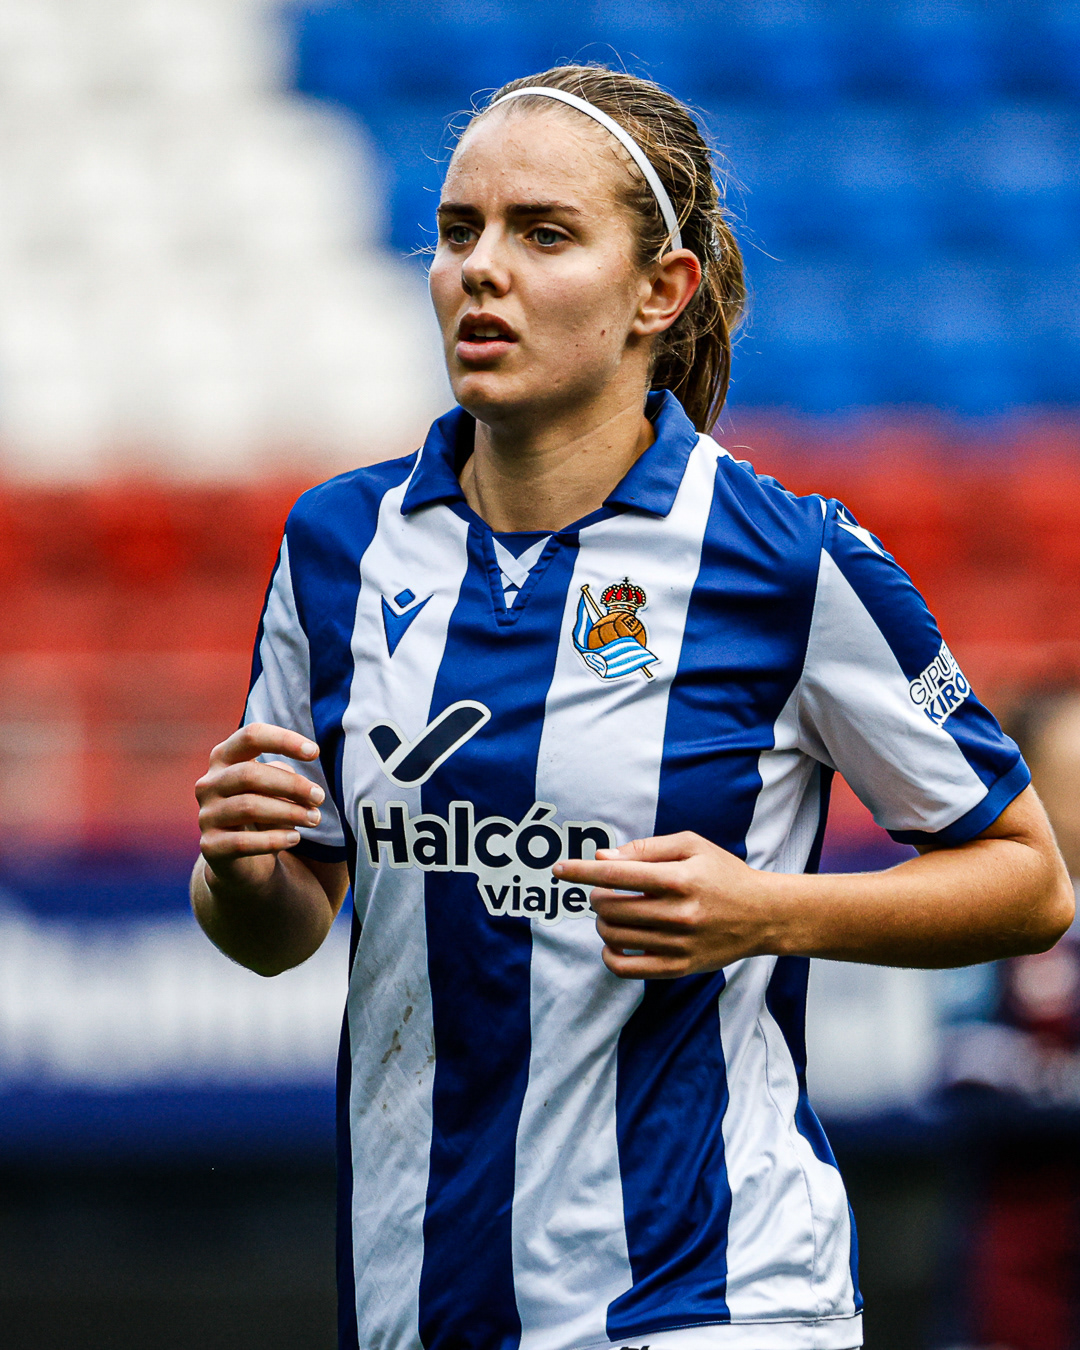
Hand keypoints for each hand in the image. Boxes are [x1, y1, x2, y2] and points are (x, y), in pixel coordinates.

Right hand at [196, 723, 324, 892]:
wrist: (242, 860)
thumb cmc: (264, 811)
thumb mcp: (275, 788)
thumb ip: (284, 776)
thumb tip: (303, 785)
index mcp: (224, 759)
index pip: (250, 736)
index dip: (283, 740)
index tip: (315, 752)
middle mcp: (209, 783)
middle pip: (250, 774)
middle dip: (291, 784)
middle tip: (319, 797)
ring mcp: (206, 815)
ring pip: (248, 807)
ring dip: (289, 812)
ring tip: (314, 819)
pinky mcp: (210, 846)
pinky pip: (243, 842)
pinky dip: (274, 839)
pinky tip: (295, 839)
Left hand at [553, 831, 783, 978]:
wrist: (763, 915)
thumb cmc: (723, 873)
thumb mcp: (692, 845)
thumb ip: (645, 849)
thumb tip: (602, 859)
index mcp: (679, 878)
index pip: (616, 875)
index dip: (581, 871)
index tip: (559, 869)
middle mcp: (679, 913)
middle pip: (610, 907)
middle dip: (596, 896)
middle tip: (605, 892)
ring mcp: (678, 944)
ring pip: (614, 936)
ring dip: (602, 922)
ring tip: (613, 914)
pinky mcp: (679, 968)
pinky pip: (627, 969)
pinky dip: (609, 956)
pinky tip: (614, 943)